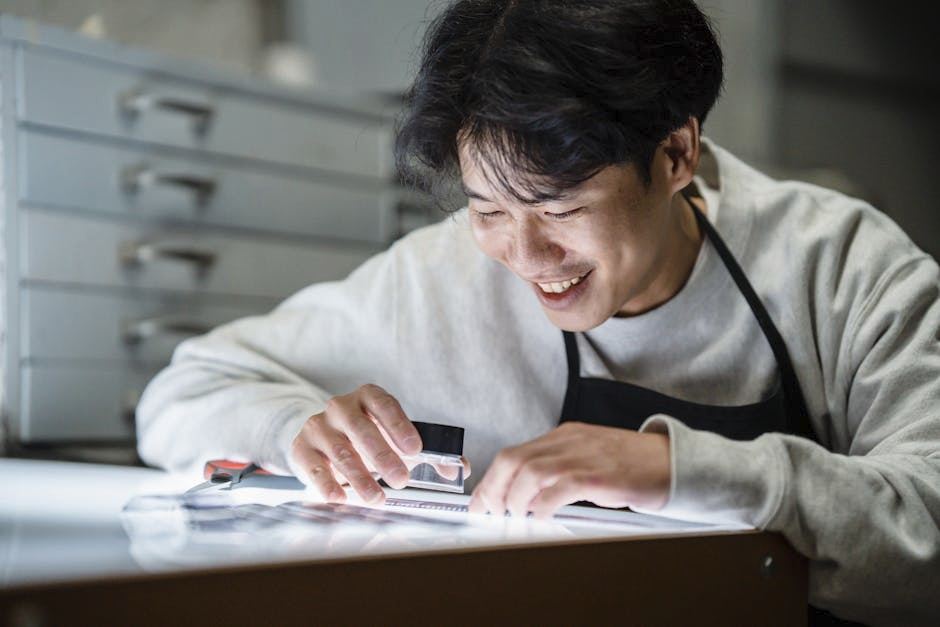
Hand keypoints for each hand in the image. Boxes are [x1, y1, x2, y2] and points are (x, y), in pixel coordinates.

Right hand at [290, 384, 421, 504]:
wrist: (320, 438)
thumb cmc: (365, 438)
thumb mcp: (393, 438)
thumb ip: (427, 453)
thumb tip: (457, 468)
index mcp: (368, 397)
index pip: (384, 405)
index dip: (399, 426)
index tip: (415, 449)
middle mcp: (341, 407)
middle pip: (362, 429)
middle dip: (383, 456)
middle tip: (402, 480)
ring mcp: (318, 427)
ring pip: (341, 452)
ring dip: (360, 478)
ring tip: (377, 498)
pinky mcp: (302, 449)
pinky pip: (315, 468)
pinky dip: (328, 485)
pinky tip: (340, 498)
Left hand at [468, 422, 669, 517]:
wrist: (670, 461)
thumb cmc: (629, 464)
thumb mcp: (587, 456)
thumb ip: (558, 468)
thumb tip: (526, 496)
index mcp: (563, 435)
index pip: (514, 453)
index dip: (491, 479)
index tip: (481, 501)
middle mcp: (568, 440)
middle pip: (514, 459)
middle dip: (494, 489)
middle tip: (491, 512)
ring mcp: (583, 455)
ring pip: (531, 472)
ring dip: (516, 498)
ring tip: (515, 516)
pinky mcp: (597, 475)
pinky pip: (560, 489)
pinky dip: (544, 505)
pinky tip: (543, 517)